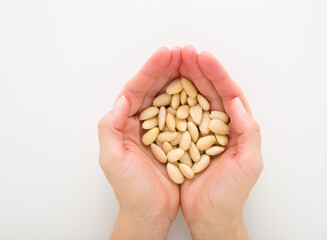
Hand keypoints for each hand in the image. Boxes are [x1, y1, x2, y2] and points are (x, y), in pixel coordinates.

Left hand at [98, 47, 181, 239]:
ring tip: (190, 61)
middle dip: (166, 68)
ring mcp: (159, 128)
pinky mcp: (174, 137)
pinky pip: (182, 113)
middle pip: (153, 88)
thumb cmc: (130, 190)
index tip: (165, 54)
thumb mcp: (112, 159)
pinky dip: (189, 99)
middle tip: (181, 51)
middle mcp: (140, 122)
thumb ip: (110, 128)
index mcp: (124, 123)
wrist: (149, 211)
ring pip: (169, 96)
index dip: (150, 70)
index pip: (136, 89)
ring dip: (178, 78)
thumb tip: (121, 99)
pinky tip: (199, 88)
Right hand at [179, 46, 262, 239]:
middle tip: (185, 52)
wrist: (211, 216)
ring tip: (174, 62)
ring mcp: (201, 131)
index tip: (203, 57)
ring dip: (184, 79)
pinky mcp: (185, 140)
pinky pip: (178, 115)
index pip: (228, 93)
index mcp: (238, 127)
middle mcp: (220, 125)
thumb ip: (249, 132)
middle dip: (198, 69)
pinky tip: (163, 89)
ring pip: (193, 98)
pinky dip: (172, 100)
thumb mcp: (249, 164)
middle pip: (209, 90)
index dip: (216, 73)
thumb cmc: (231, 194)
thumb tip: (238, 102)